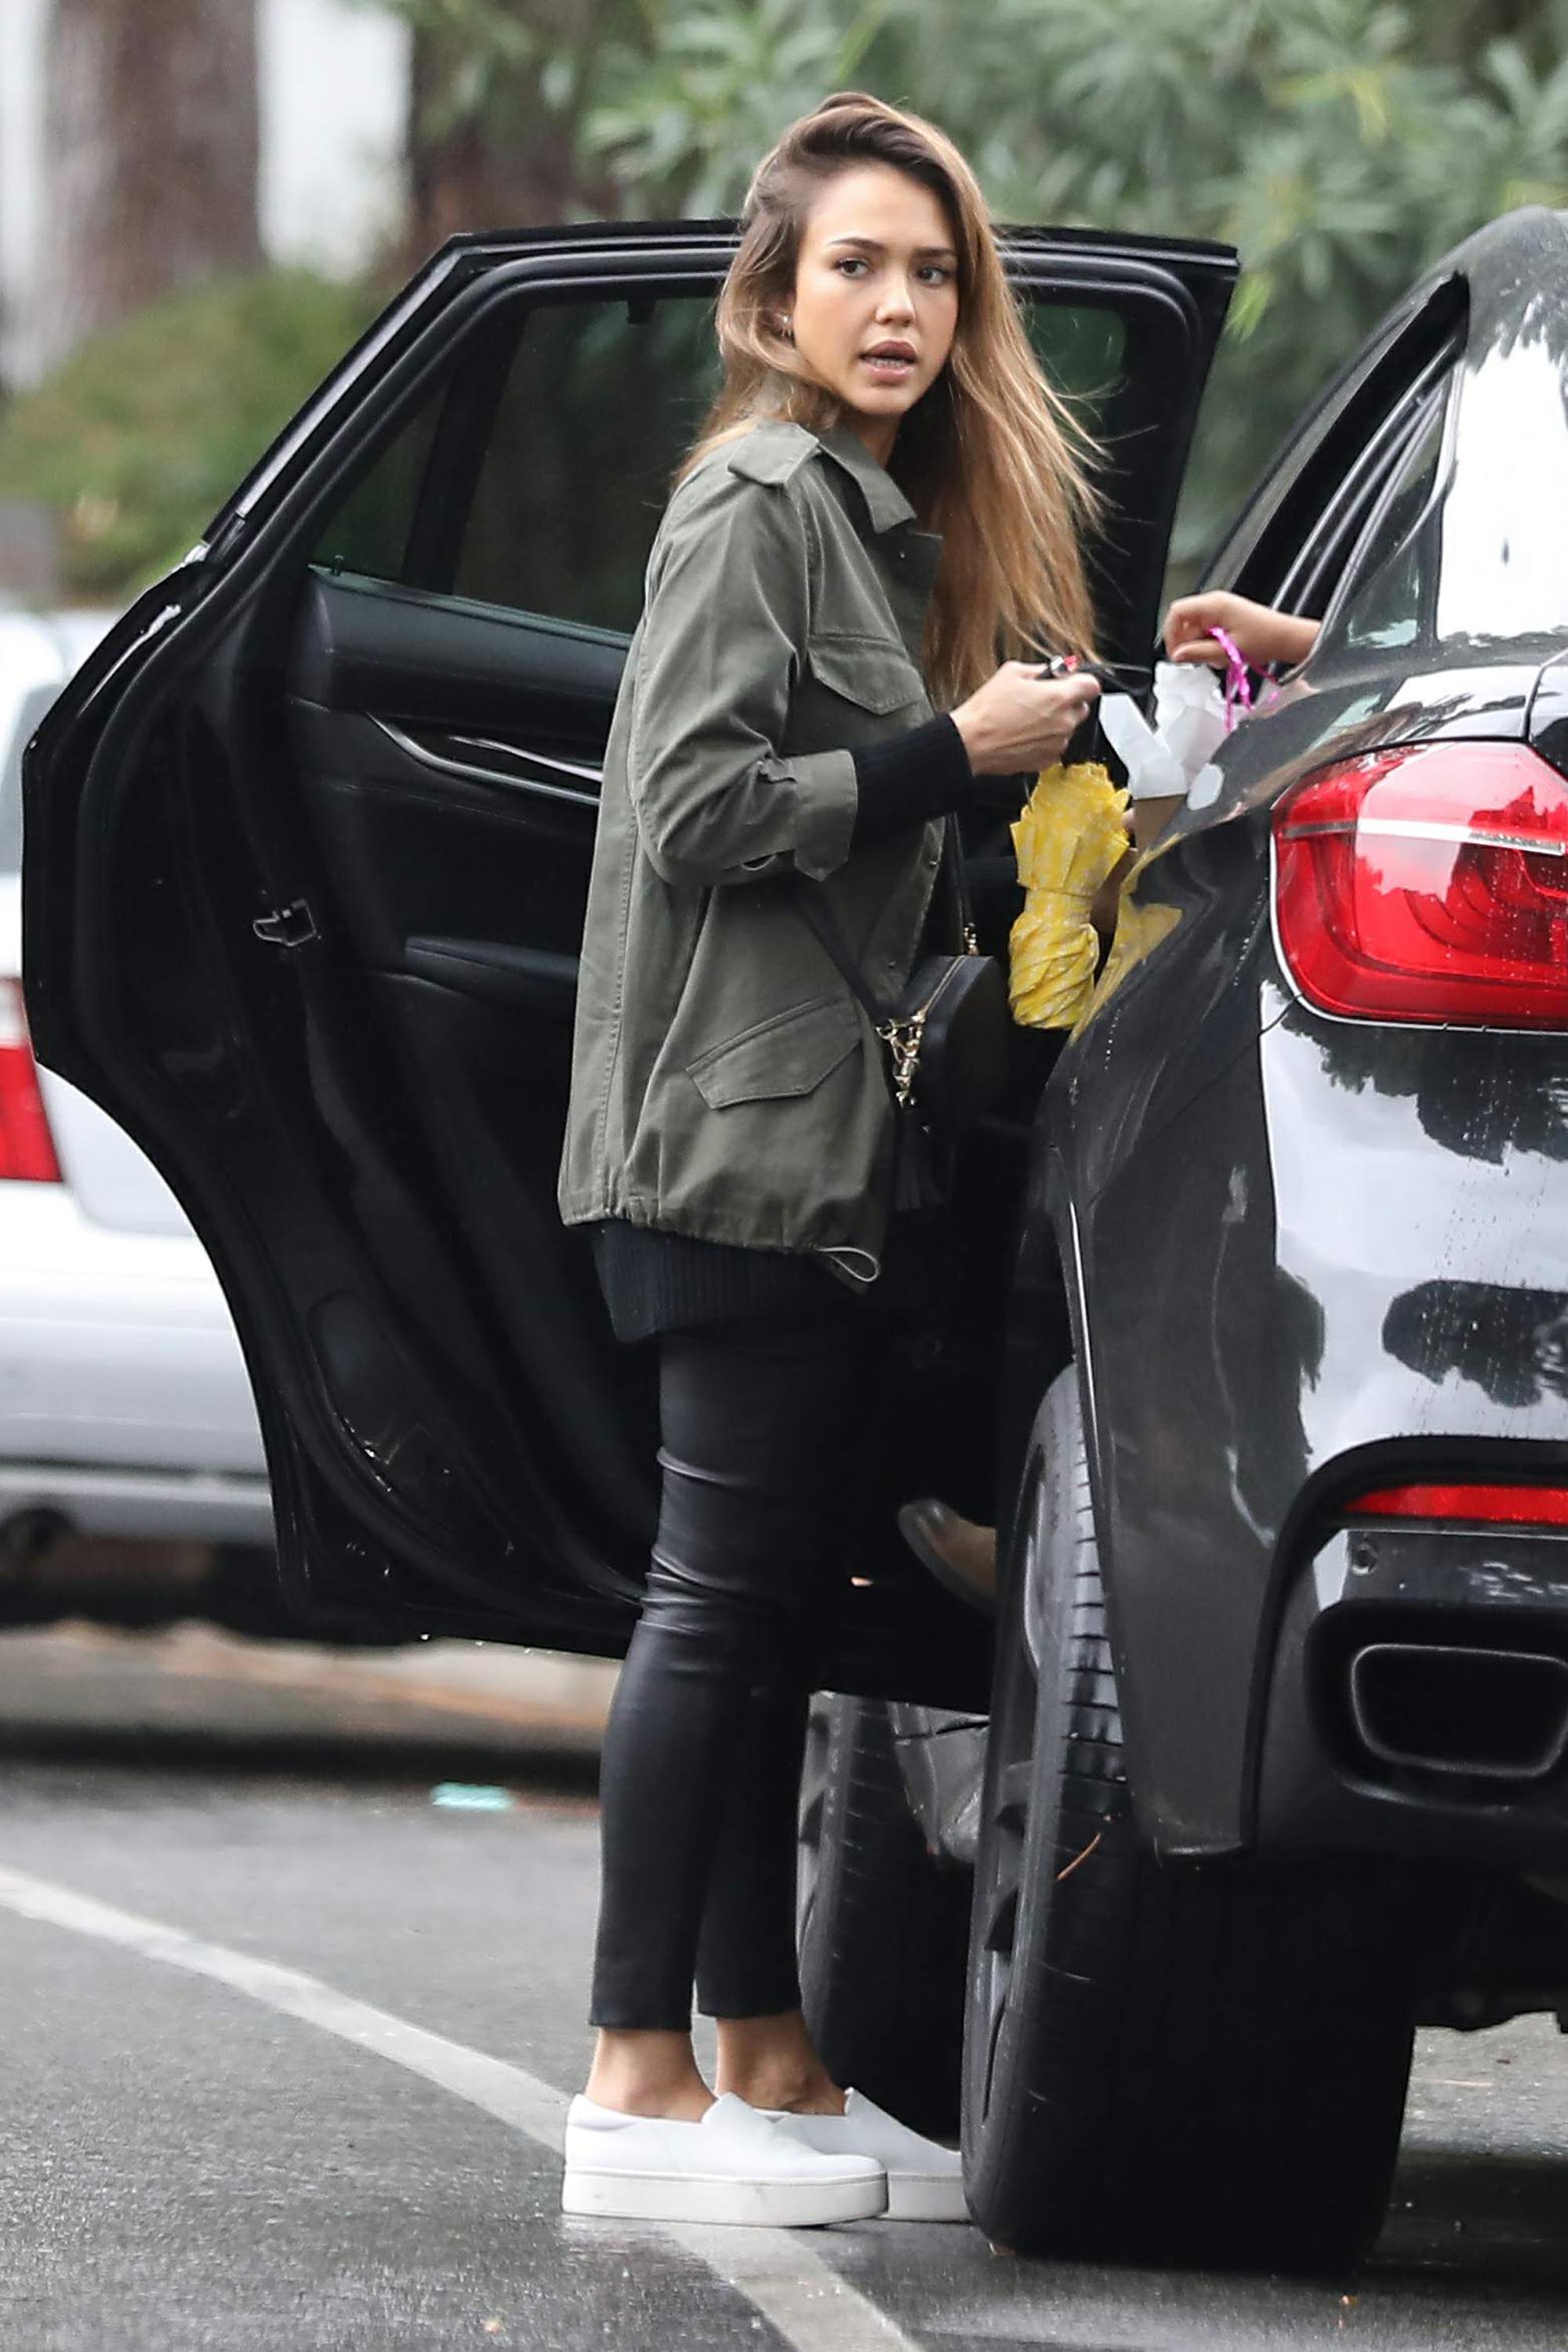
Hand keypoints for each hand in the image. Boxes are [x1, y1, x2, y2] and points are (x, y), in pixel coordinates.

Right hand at [949, 661, 1100, 776]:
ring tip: (1026, 719)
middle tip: (1041, 699)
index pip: (1092, 685)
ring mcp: (1057, 744)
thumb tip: (1053, 671)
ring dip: (1054, 722)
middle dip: (1066, 702)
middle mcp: (1064, 722)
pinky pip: (1054, 746)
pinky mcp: (1046, 761)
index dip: (1080, 681)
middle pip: (1081, 707)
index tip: (1070, 682)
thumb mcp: (1012, 672)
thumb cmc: (987, 711)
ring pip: (1067, 728)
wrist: (970, 742)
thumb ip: (1041, 669)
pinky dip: (1045, 740)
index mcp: (1059, 697)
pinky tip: (1023, 734)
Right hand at [1162, 591, 1318, 672]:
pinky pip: (1207, 632)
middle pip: (1185, 623)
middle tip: (1202, 660)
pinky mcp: (1226, 618)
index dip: (1171, 634)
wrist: (1287, 638)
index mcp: (1213, 605)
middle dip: (1189, 644)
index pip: (1176, 613)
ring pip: (1196, 630)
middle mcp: (1215, 603)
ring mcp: (1220, 610)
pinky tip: (1224, 654)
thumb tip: (1178, 655)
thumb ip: (1198, 653)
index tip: (1177, 654)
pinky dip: (1210, 645)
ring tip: (1220, 658)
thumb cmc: (1266, 639)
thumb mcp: (1227, 651)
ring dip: (1201, 647)